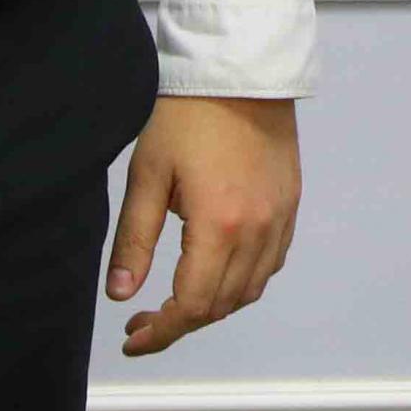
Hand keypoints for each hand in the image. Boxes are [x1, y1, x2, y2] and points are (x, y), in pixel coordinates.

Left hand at [106, 94, 300, 353]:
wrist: (239, 72)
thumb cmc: (188, 115)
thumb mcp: (147, 176)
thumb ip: (134, 241)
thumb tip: (121, 295)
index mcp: (219, 225)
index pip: (192, 305)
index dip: (161, 332)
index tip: (133, 338)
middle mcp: (257, 230)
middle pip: (221, 305)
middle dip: (181, 323)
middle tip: (145, 319)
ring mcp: (279, 219)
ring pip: (250, 291)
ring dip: (213, 306)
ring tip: (178, 300)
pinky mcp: (290, 205)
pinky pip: (271, 264)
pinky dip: (243, 282)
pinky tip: (217, 271)